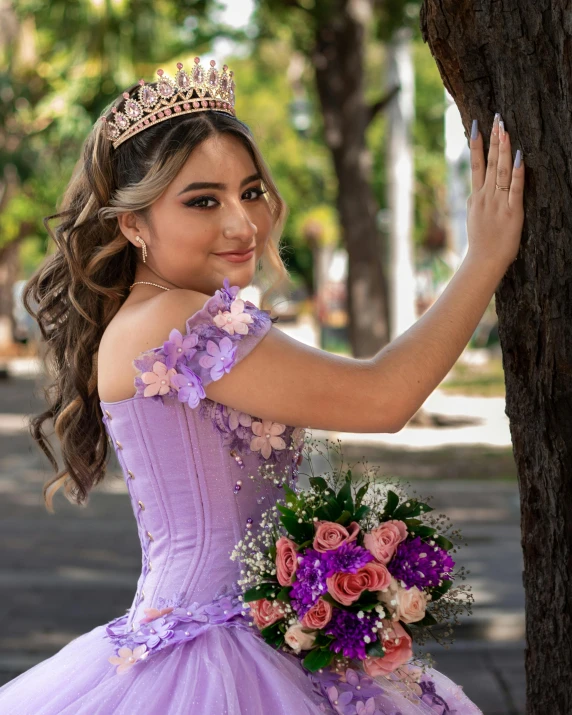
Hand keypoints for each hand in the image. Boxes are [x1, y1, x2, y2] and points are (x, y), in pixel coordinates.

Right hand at [466, 114, 524, 268]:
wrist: (483, 261)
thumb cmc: (481, 243)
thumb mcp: (473, 219)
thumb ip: (475, 203)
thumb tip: (473, 192)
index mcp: (476, 197)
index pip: (476, 165)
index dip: (476, 145)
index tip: (477, 126)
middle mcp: (485, 196)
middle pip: (488, 163)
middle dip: (493, 140)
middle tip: (496, 119)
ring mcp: (497, 203)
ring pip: (500, 171)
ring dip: (503, 150)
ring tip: (505, 130)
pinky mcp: (511, 211)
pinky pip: (514, 188)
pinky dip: (517, 172)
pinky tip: (519, 157)